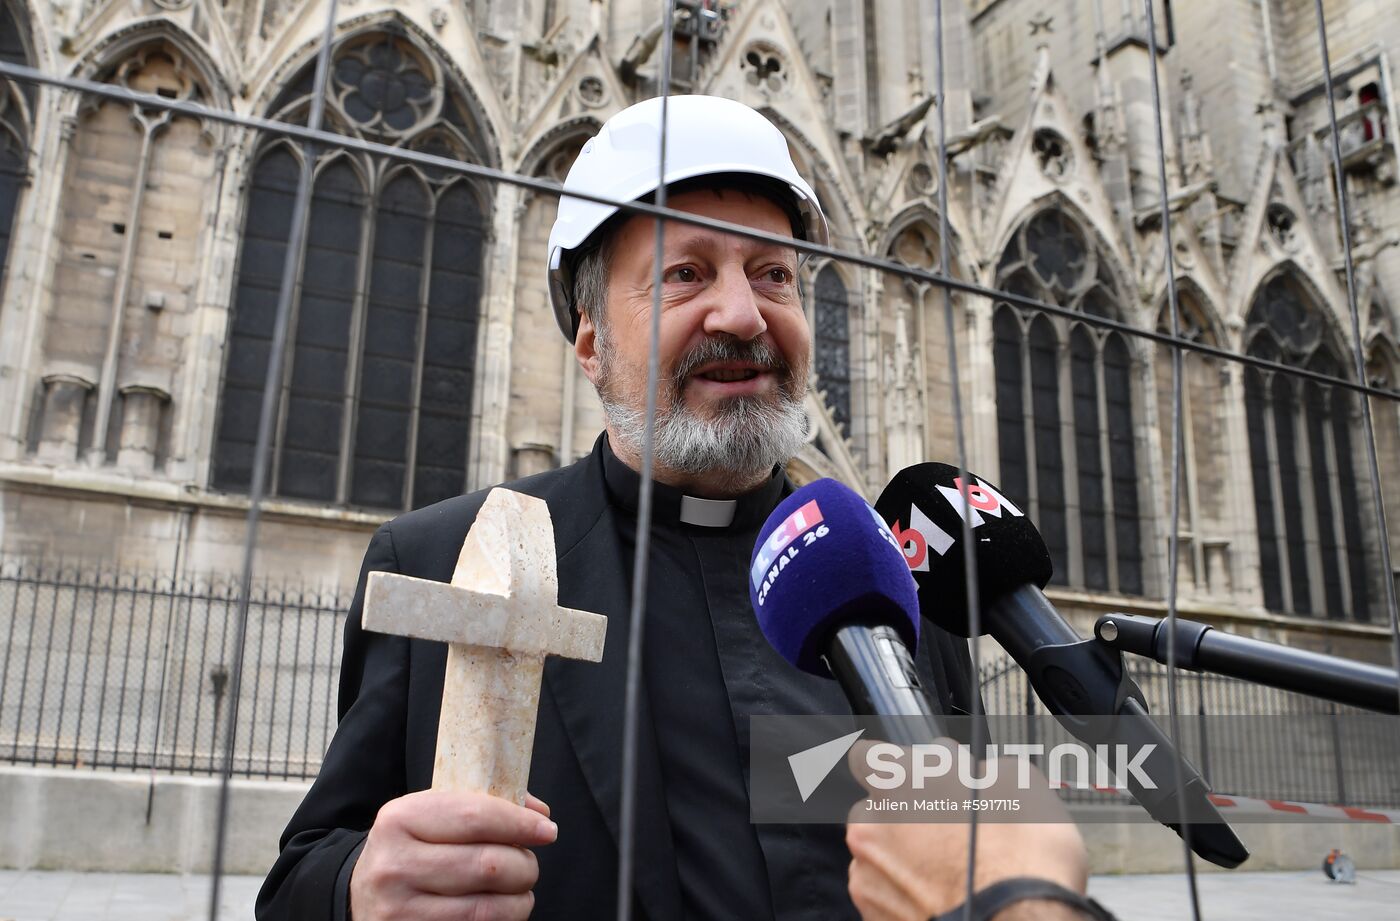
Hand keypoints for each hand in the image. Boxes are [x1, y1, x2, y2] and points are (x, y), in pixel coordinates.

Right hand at [349, 789, 556, 920]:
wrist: (360, 896)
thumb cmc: (410, 849)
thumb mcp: (430, 816)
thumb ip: (480, 806)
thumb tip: (539, 813)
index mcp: (399, 819)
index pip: (475, 817)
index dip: (520, 823)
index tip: (547, 829)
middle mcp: (395, 866)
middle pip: (488, 866)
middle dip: (524, 865)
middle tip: (529, 864)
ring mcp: (400, 911)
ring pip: (487, 909)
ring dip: (520, 900)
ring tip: (521, 891)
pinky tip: (502, 911)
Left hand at [845, 742, 1087, 920]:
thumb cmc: (1020, 859)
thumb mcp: (1014, 781)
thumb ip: (971, 768)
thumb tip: (965, 771)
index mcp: (897, 782)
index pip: (867, 755)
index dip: (896, 766)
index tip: (917, 777)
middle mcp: (872, 825)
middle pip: (874, 809)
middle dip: (902, 815)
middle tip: (945, 828)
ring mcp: (868, 873)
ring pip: (878, 853)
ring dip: (903, 856)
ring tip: (949, 869)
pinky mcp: (874, 914)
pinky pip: (884, 892)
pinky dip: (905, 892)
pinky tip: (941, 894)